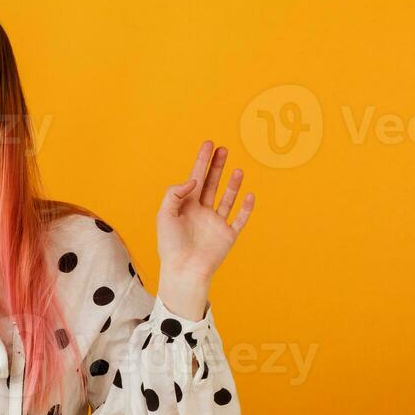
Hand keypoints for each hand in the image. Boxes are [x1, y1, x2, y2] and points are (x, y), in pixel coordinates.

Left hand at [156, 140, 256, 281]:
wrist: (183, 270)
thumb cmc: (170, 245)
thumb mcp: (164, 214)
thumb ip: (175, 193)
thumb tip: (194, 179)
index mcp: (186, 207)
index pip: (195, 178)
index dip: (202, 161)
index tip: (209, 144)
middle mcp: (202, 212)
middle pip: (211, 184)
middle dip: (217, 166)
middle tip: (223, 149)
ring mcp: (216, 223)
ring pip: (227, 198)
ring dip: (232, 184)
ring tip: (237, 170)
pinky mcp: (228, 235)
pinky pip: (240, 219)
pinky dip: (246, 208)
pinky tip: (250, 195)